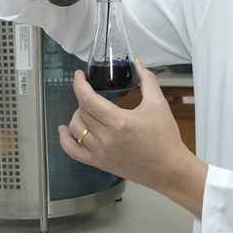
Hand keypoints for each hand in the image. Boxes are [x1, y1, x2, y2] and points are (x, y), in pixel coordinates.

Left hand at [59, 61, 207, 216]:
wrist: (168, 168)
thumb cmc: (165, 137)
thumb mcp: (158, 104)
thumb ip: (148, 80)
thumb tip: (139, 63)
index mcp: (119, 121)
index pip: (88, 99)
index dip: (80, 85)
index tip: (79, 76)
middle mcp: (106, 138)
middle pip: (82, 111)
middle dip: (84, 98)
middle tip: (93, 92)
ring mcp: (100, 152)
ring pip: (75, 128)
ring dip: (78, 114)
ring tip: (87, 109)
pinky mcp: (99, 163)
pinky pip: (73, 151)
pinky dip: (65, 139)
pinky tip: (64, 129)